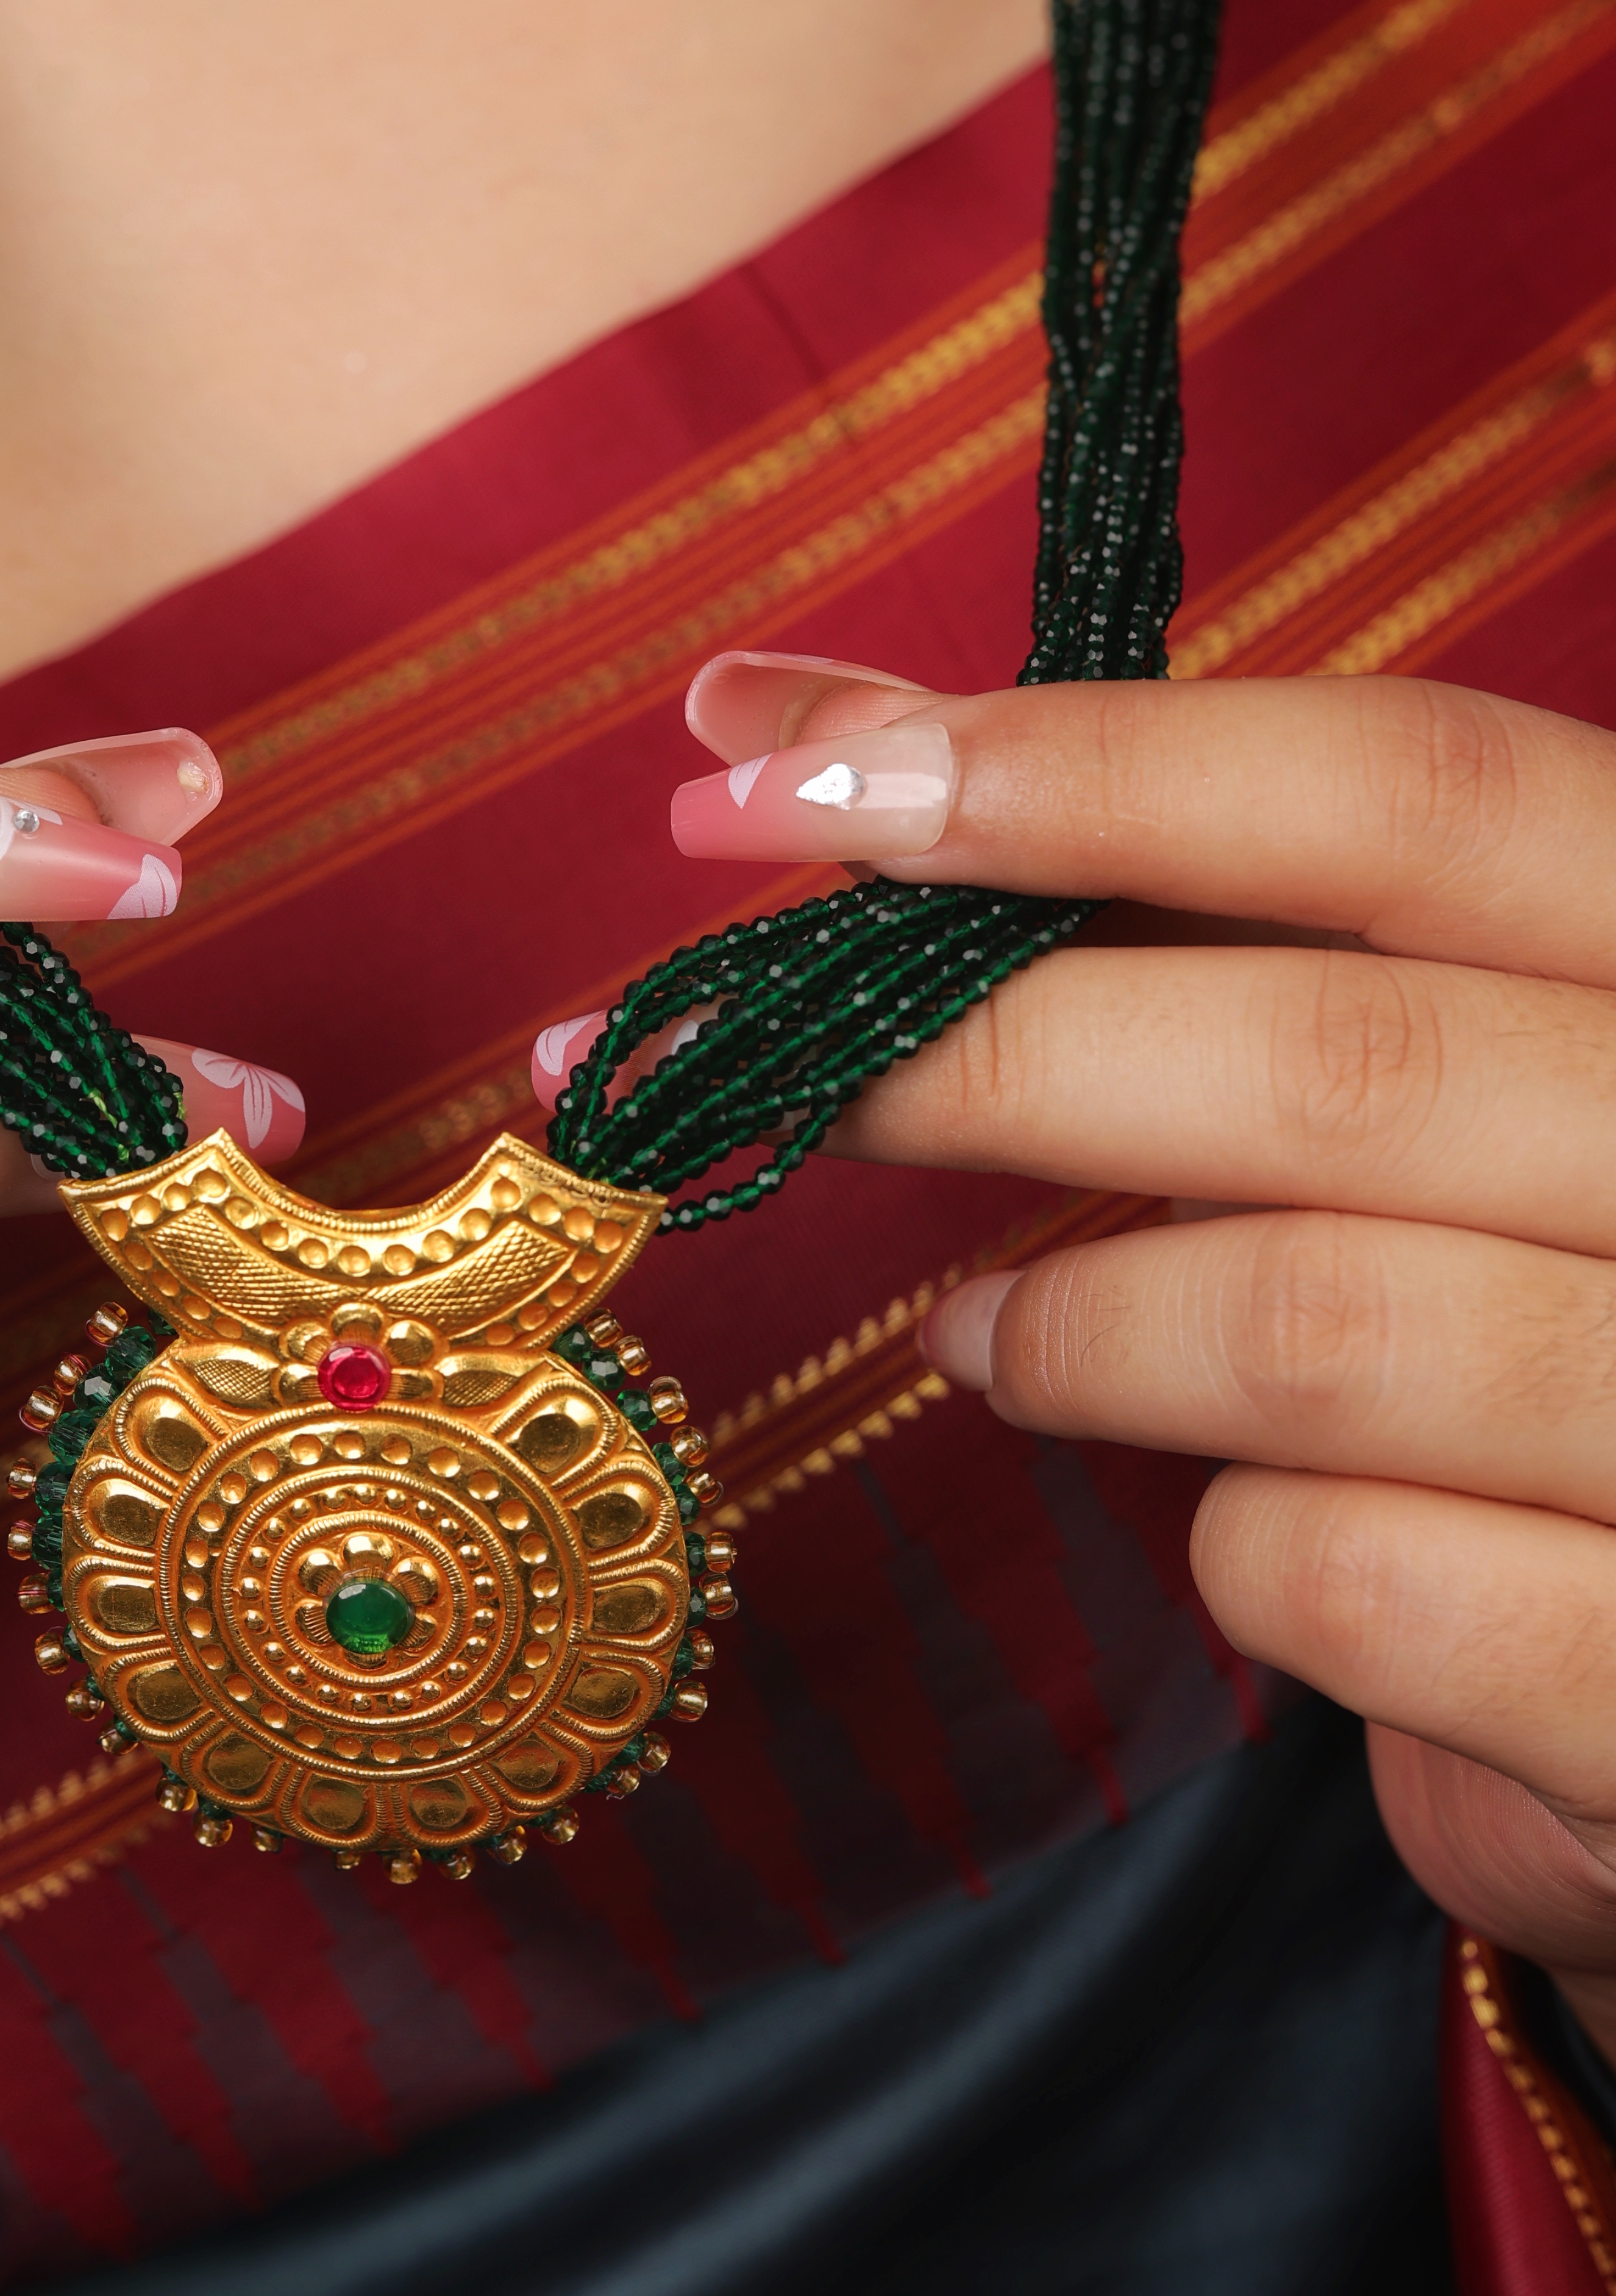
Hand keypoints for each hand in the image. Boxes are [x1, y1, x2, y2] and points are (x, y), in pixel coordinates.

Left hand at [564, 654, 1615, 2064]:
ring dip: (1079, 1332)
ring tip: (983, 1338)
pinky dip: (1243, 1553)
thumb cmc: (1530, 1275)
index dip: (1094, 773)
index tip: (801, 792)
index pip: (1414, 789)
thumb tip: (765, 719)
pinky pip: (1354, 1576)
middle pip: (1334, 1062)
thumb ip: (1139, 868)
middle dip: (994, 1062)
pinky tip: (1232, 1530)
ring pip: (1311, 1328)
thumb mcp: (1406, 1037)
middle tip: (787, 1079)